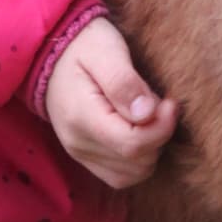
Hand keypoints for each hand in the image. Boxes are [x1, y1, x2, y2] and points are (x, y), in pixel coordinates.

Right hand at [44, 18, 177, 189]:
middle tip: (158, 103)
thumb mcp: (105, 51)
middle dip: (158, 135)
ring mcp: (80, 154)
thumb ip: (125, 83)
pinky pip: (121, 176)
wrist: (51, 52)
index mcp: (81, 117)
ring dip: (151, 149)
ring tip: (147, 116)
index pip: (134, 144)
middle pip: (137, 162)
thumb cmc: (83, 46)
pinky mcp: (85, 157)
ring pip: (132, 174)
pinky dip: (137, 160)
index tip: (170, 102)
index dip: (162, 128)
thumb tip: (147, 114)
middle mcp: (78, 143)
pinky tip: (139, 131)